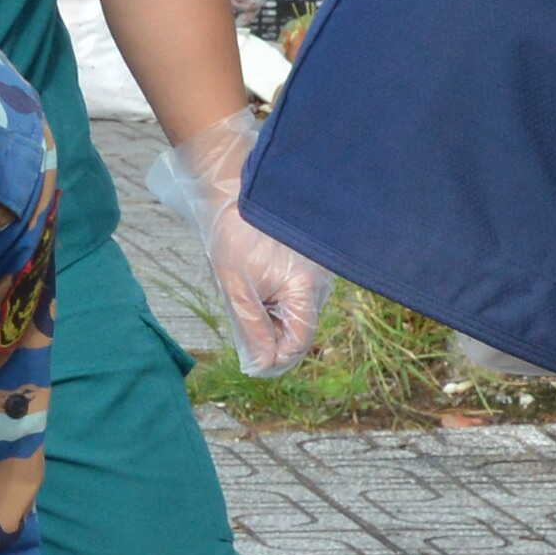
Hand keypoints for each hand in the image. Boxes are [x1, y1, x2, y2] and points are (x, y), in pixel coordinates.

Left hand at [173, 105, 327, 376]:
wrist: (235, 187)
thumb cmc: (233, 234)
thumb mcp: (235, 288)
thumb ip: (252, 330)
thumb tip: (263, 367)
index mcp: (305, 287)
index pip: (300, 342)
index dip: (275, 359)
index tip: (250, 363)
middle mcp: (322, 280)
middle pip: (301, 328)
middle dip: (271, 335)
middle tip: (241, 318)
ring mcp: (319, 270)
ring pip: (299, 311)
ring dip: (273, 315)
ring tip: (246, 290)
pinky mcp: (311, 261)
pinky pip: (298, 292)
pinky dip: (277, 297)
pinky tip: (256, 279)